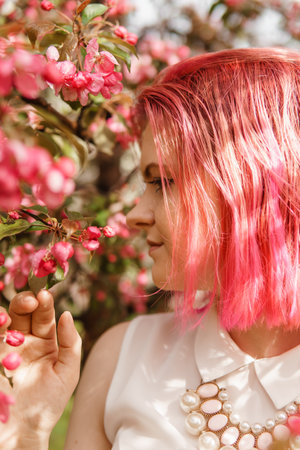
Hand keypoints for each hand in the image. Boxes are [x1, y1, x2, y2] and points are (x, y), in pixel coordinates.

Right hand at [0, 290, 80, 448]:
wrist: (24, 431)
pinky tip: (0, 321)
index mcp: (44, 341)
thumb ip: (70, 342)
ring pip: (5, 321)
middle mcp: (24, 341)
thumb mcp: (68, 372)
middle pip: (23, 312)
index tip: (45, 294)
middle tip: (32, 299)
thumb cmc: (48, 404)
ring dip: (8, 311)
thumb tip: (67, 314)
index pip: (44, 316)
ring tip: (12, 310)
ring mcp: (5, 348)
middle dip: (26, 302)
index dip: (45, 303)